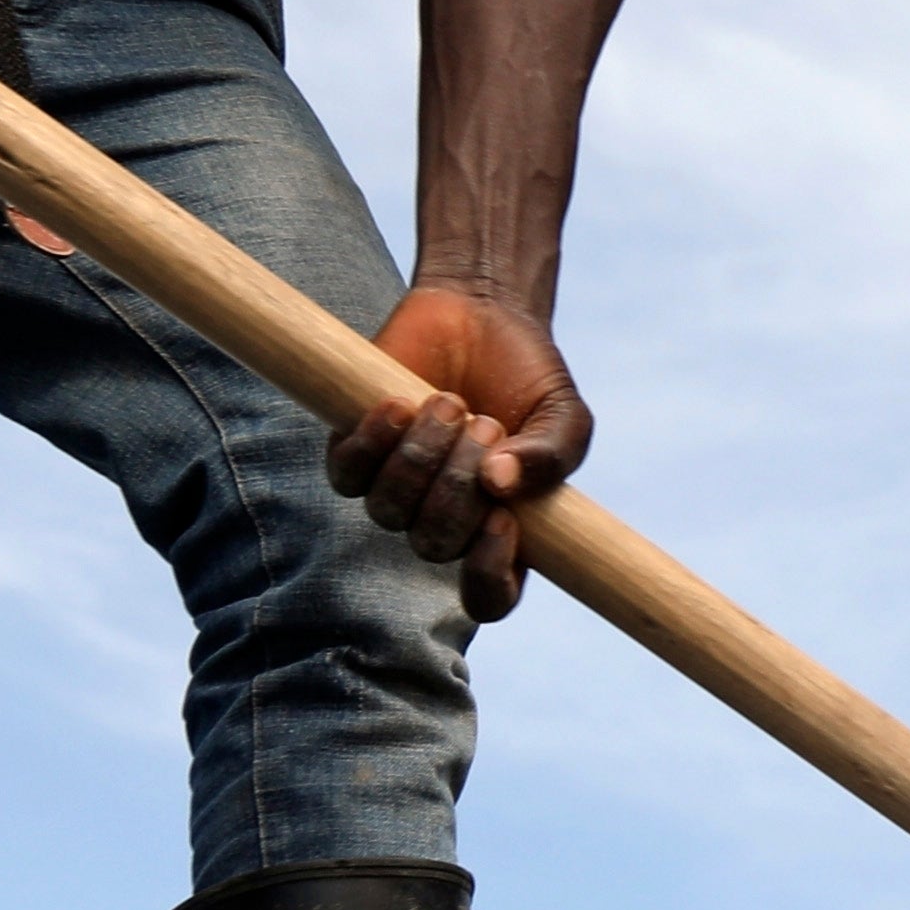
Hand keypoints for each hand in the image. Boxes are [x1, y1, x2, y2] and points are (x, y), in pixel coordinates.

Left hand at [331, 282, 592, 618]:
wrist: (481, 312)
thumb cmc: (526, 377)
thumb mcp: (562, 416)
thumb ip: (552, 457)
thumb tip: (501, 484)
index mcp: (501, 531)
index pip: (488, 596)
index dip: (489, 577)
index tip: (502, 520)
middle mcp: (443, 520)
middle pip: (435, 545)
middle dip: (459, 487)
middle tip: (487, 426)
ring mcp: (396, 489)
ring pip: (389, 511)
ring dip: (422, 456)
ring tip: (450, 402)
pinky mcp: (354, 451)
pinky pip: (348, 474)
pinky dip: (374, 440)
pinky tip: (399, 403)